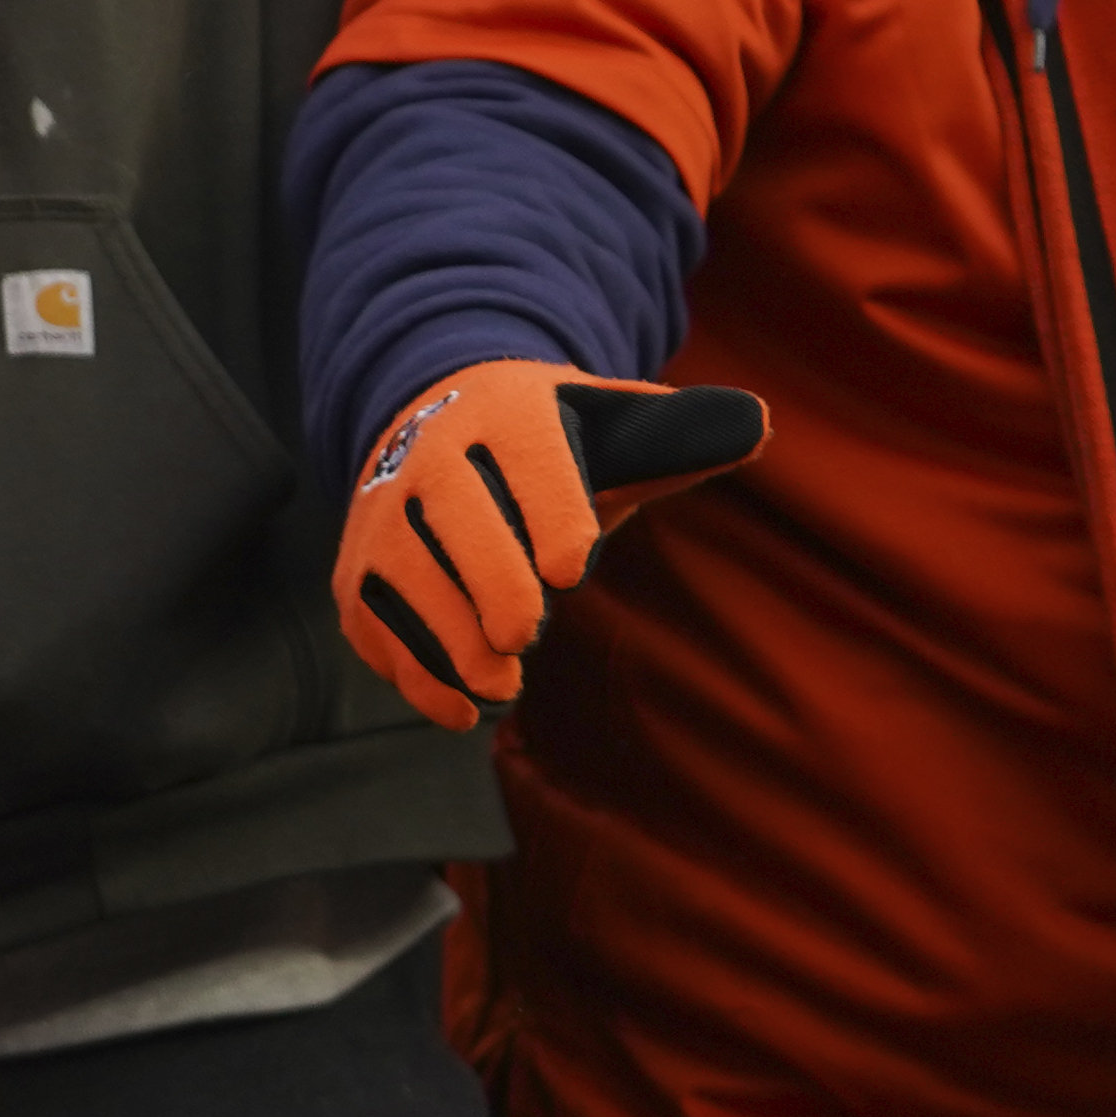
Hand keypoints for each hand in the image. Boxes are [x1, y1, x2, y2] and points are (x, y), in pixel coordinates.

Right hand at [334, 359, 767, 730]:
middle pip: (453, 512)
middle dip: (487, 581)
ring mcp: (383, 507)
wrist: (439, 423)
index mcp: (508, 411)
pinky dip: (408, 669)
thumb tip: (757, 424)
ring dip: (443, 636)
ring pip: (398, 569)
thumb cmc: (552, 444)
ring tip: (498, 683)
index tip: (573, 569)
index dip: (550, 513)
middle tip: (525, 636)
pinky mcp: (358, 563)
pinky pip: (367, 618)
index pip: (530, 457)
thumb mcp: (614, 426)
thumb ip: (684, 434)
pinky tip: (459, 705)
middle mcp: (431, 450)